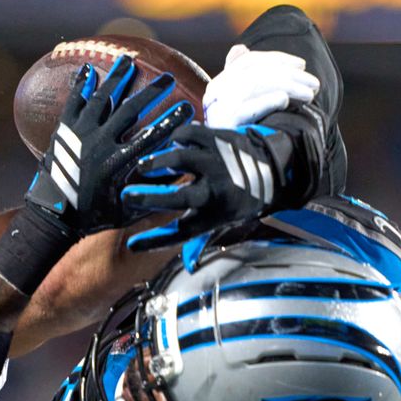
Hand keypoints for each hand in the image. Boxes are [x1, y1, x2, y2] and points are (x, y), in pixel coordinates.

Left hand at [26, 55, 192, 234]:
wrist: (53, 217)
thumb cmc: (93, 216)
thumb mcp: (128, 210)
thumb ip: (153, 193)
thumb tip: (180, 179)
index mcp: (118, 163)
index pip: (152, 135)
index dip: (172, 120)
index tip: (187, 106)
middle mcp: (100, 143)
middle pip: (131, 109)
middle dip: (152, 92)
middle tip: (168, 78)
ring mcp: (80, 134)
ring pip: (101, 98)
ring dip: (117, 78)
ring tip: (129, 60)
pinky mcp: (63, 131)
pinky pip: (73, 102)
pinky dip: (81, 84)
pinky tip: (88, 69)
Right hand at [120, 121, 297, 250]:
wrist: (273, 167)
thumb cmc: (237, 199)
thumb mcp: (221, 221)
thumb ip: (198, 240)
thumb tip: (185, 265)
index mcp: (214, 215)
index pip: (181, 233)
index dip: (156, 241)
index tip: (132, 245)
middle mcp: (215, 191)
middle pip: (181, 198)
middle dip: (152, 198)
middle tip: (128, 196)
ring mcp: (216, 162)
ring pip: (183, 160)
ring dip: (158, 163)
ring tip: (142, 166)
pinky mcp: (217, 139)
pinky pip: (189, 135)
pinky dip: (174, 138)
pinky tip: (166, 144)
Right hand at [203, 44, 318, 128]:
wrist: (229, 168)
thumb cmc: (241, 133)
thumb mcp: (240, 102)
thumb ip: (243, 78)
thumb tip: (240, 49)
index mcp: (218, 85)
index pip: (248, 62)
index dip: (277, 59)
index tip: (301, 64)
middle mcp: (214, 95)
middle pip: (254, 73)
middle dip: (288, 74)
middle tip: (314, 83)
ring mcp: (217, 110)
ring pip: (253, 86)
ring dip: (287, 86)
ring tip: (309, 94)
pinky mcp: (224, 127)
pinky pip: (247, 109)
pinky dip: (267, 101)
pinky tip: (285, 100)